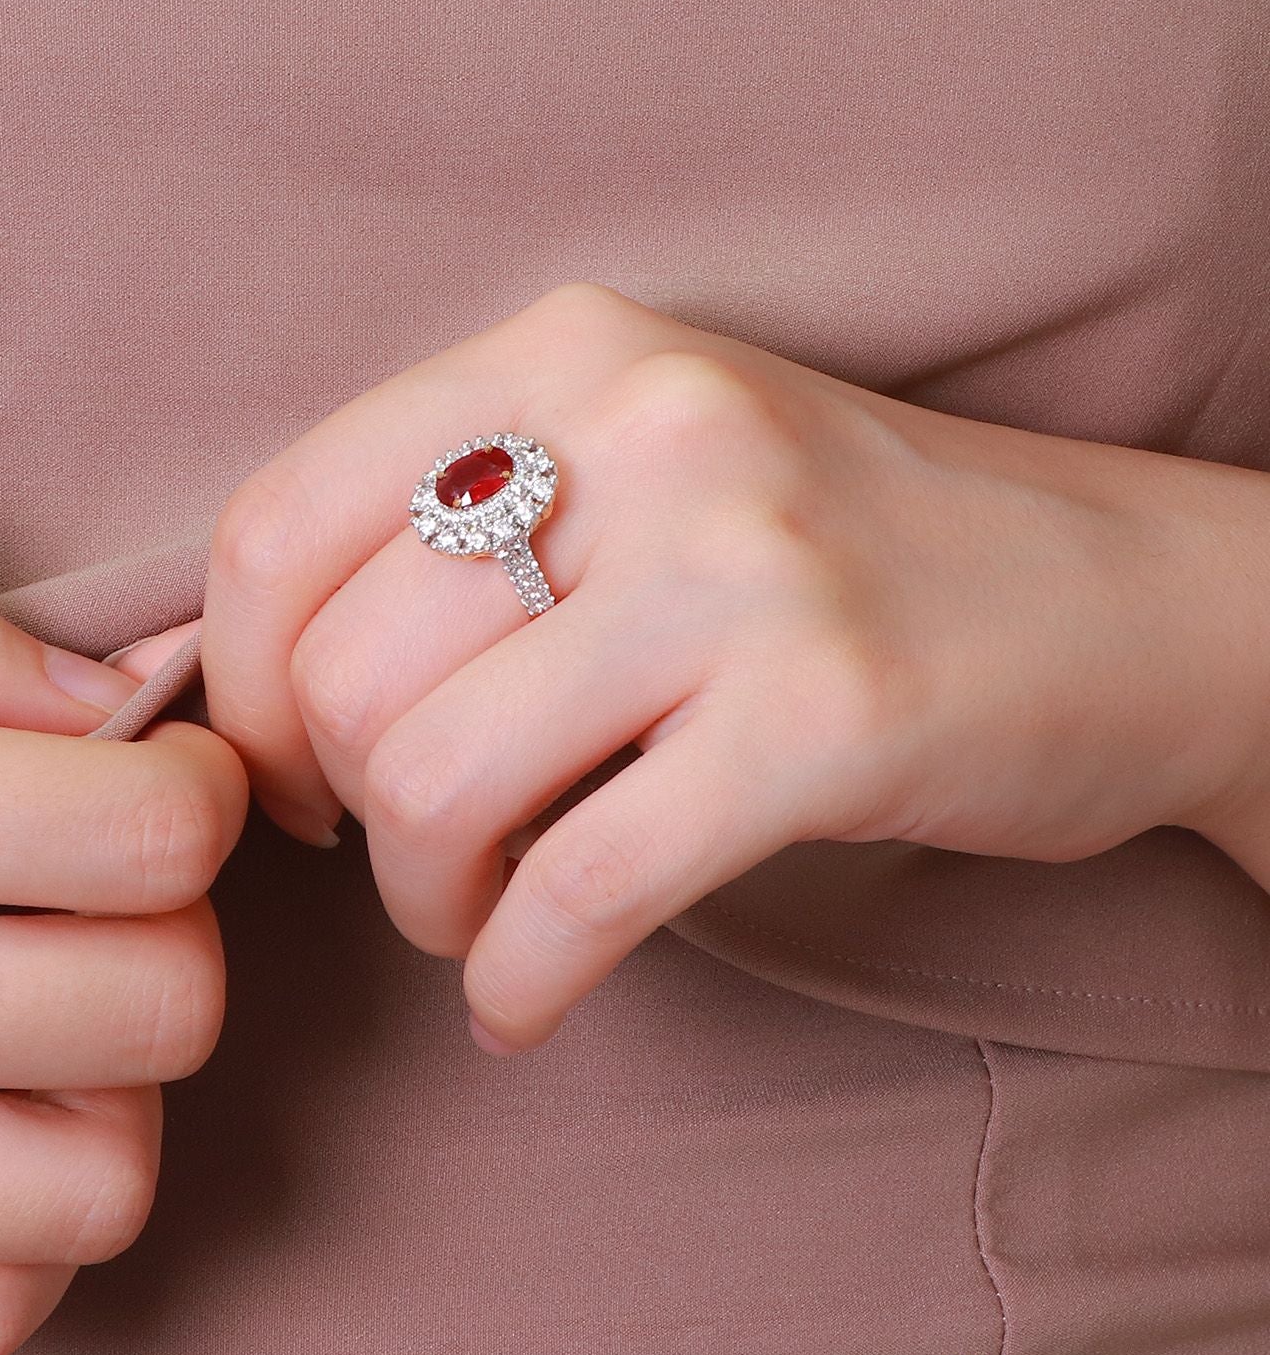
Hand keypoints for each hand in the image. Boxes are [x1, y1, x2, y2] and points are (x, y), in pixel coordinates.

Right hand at [0, 446, 246, 1354]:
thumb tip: (126, 696)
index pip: (149, 836)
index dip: (201, 789)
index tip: (164, 773)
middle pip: (161, 1007)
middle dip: (174, 925)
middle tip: (103, 883)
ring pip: (99, 1185)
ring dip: (116, 1084)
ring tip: (40, 1007)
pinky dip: (26, 1223)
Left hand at [202, 282, 1269, 1052]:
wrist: (1120, 598)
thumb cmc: (826, 549)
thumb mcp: (636, 460)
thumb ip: (452, 522)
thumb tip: (248, 682)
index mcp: (562, 353)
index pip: (278, 526)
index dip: (234, 685)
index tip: (282, 769)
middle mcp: (642, 431)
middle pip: (343, 674)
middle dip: (334, 812)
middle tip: (400, 856)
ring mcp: (740, 567)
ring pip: (438, 780)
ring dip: (421, 901)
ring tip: (471, 916)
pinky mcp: (826, 715)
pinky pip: (584, 887)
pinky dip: (519, 977)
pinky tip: (525, 1002)